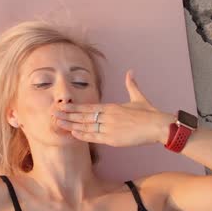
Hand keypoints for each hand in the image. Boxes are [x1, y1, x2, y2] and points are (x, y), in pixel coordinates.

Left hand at [53, 69, 175, 146]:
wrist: (158, 126)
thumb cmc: (149, 113)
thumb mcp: (138, 97)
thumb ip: (131, 85)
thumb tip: (131, 71)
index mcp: (111, 107)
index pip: (87, 107)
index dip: (73, 107)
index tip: (62, 106)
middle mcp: (107, 116)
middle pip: (83, 115)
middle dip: (67, 114)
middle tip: (52, 113)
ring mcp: (109, 128)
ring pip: (85, 126)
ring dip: (70, 124)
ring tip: (57, 123)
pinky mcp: (113, 139)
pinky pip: (95, 137)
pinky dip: (83, 135)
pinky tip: (73, 133)